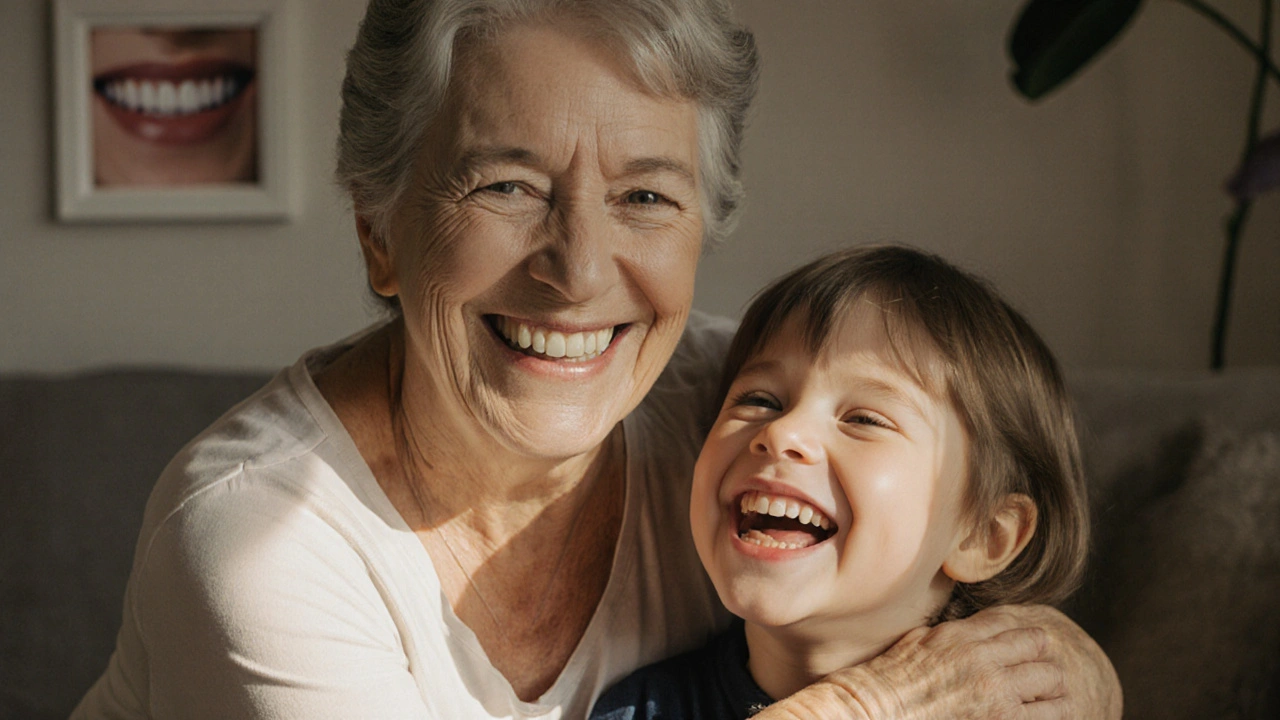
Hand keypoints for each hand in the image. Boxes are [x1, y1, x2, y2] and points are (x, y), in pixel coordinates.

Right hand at [755, 604, 1120, 719]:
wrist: (878, 710)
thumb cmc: (890, 679)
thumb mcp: (921, 642)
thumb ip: (954, 635)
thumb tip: (972, 631)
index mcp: (965, 636)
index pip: (1019, 627)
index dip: (1030, 642)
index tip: (1029, 654)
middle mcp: (986, 660)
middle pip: (1044, 651)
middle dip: (1045, 667)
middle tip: (1039, 682)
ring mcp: (997, 694)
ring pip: (1056, 684)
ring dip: (1054, 695)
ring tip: (1046, 705)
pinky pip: (1046, 718)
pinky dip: (1048, 718)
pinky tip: (1041, 719)